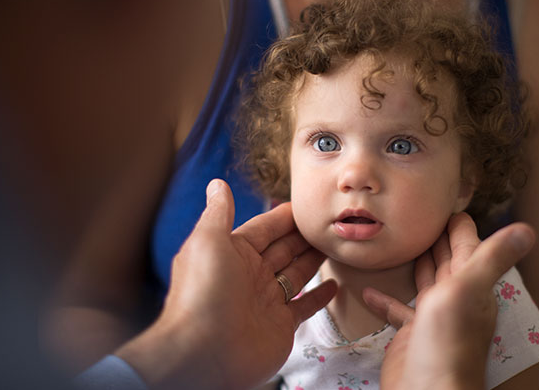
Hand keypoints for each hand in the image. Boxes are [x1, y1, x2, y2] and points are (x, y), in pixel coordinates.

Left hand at [115, 179, 336, 388]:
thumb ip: (219, 212)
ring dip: (314, 259)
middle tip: (330, 221)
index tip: (308, 204)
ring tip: (336, 244)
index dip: (285, 216)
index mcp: (232, 253)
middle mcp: (250, 275)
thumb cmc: (201, 295)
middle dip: (304, 235)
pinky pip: (304, 306)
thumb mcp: (208, 242)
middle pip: (284, 248)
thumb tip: (217, 184)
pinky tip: (335, 284)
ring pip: (297, 273)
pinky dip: (320, 296)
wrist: (203, 354)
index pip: (265, 228)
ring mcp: (266, 301)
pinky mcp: (280, 325)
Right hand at [363, 213, 534, 389]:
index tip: (447, 201)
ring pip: (426, 281)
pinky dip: (386, 299)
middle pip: (447, 260)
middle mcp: (455, 298)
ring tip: (403, 241)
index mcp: (472, 285)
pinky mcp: (412, 334)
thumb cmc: (448, 344)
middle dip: (438, 237)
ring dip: (418, 262)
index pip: (468, 245)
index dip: (459, 224)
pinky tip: (371, 290)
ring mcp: (434, 317)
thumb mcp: (468, 292)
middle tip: (424, 213)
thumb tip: (528, 230)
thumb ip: (492, 259)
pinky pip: (399, 310)